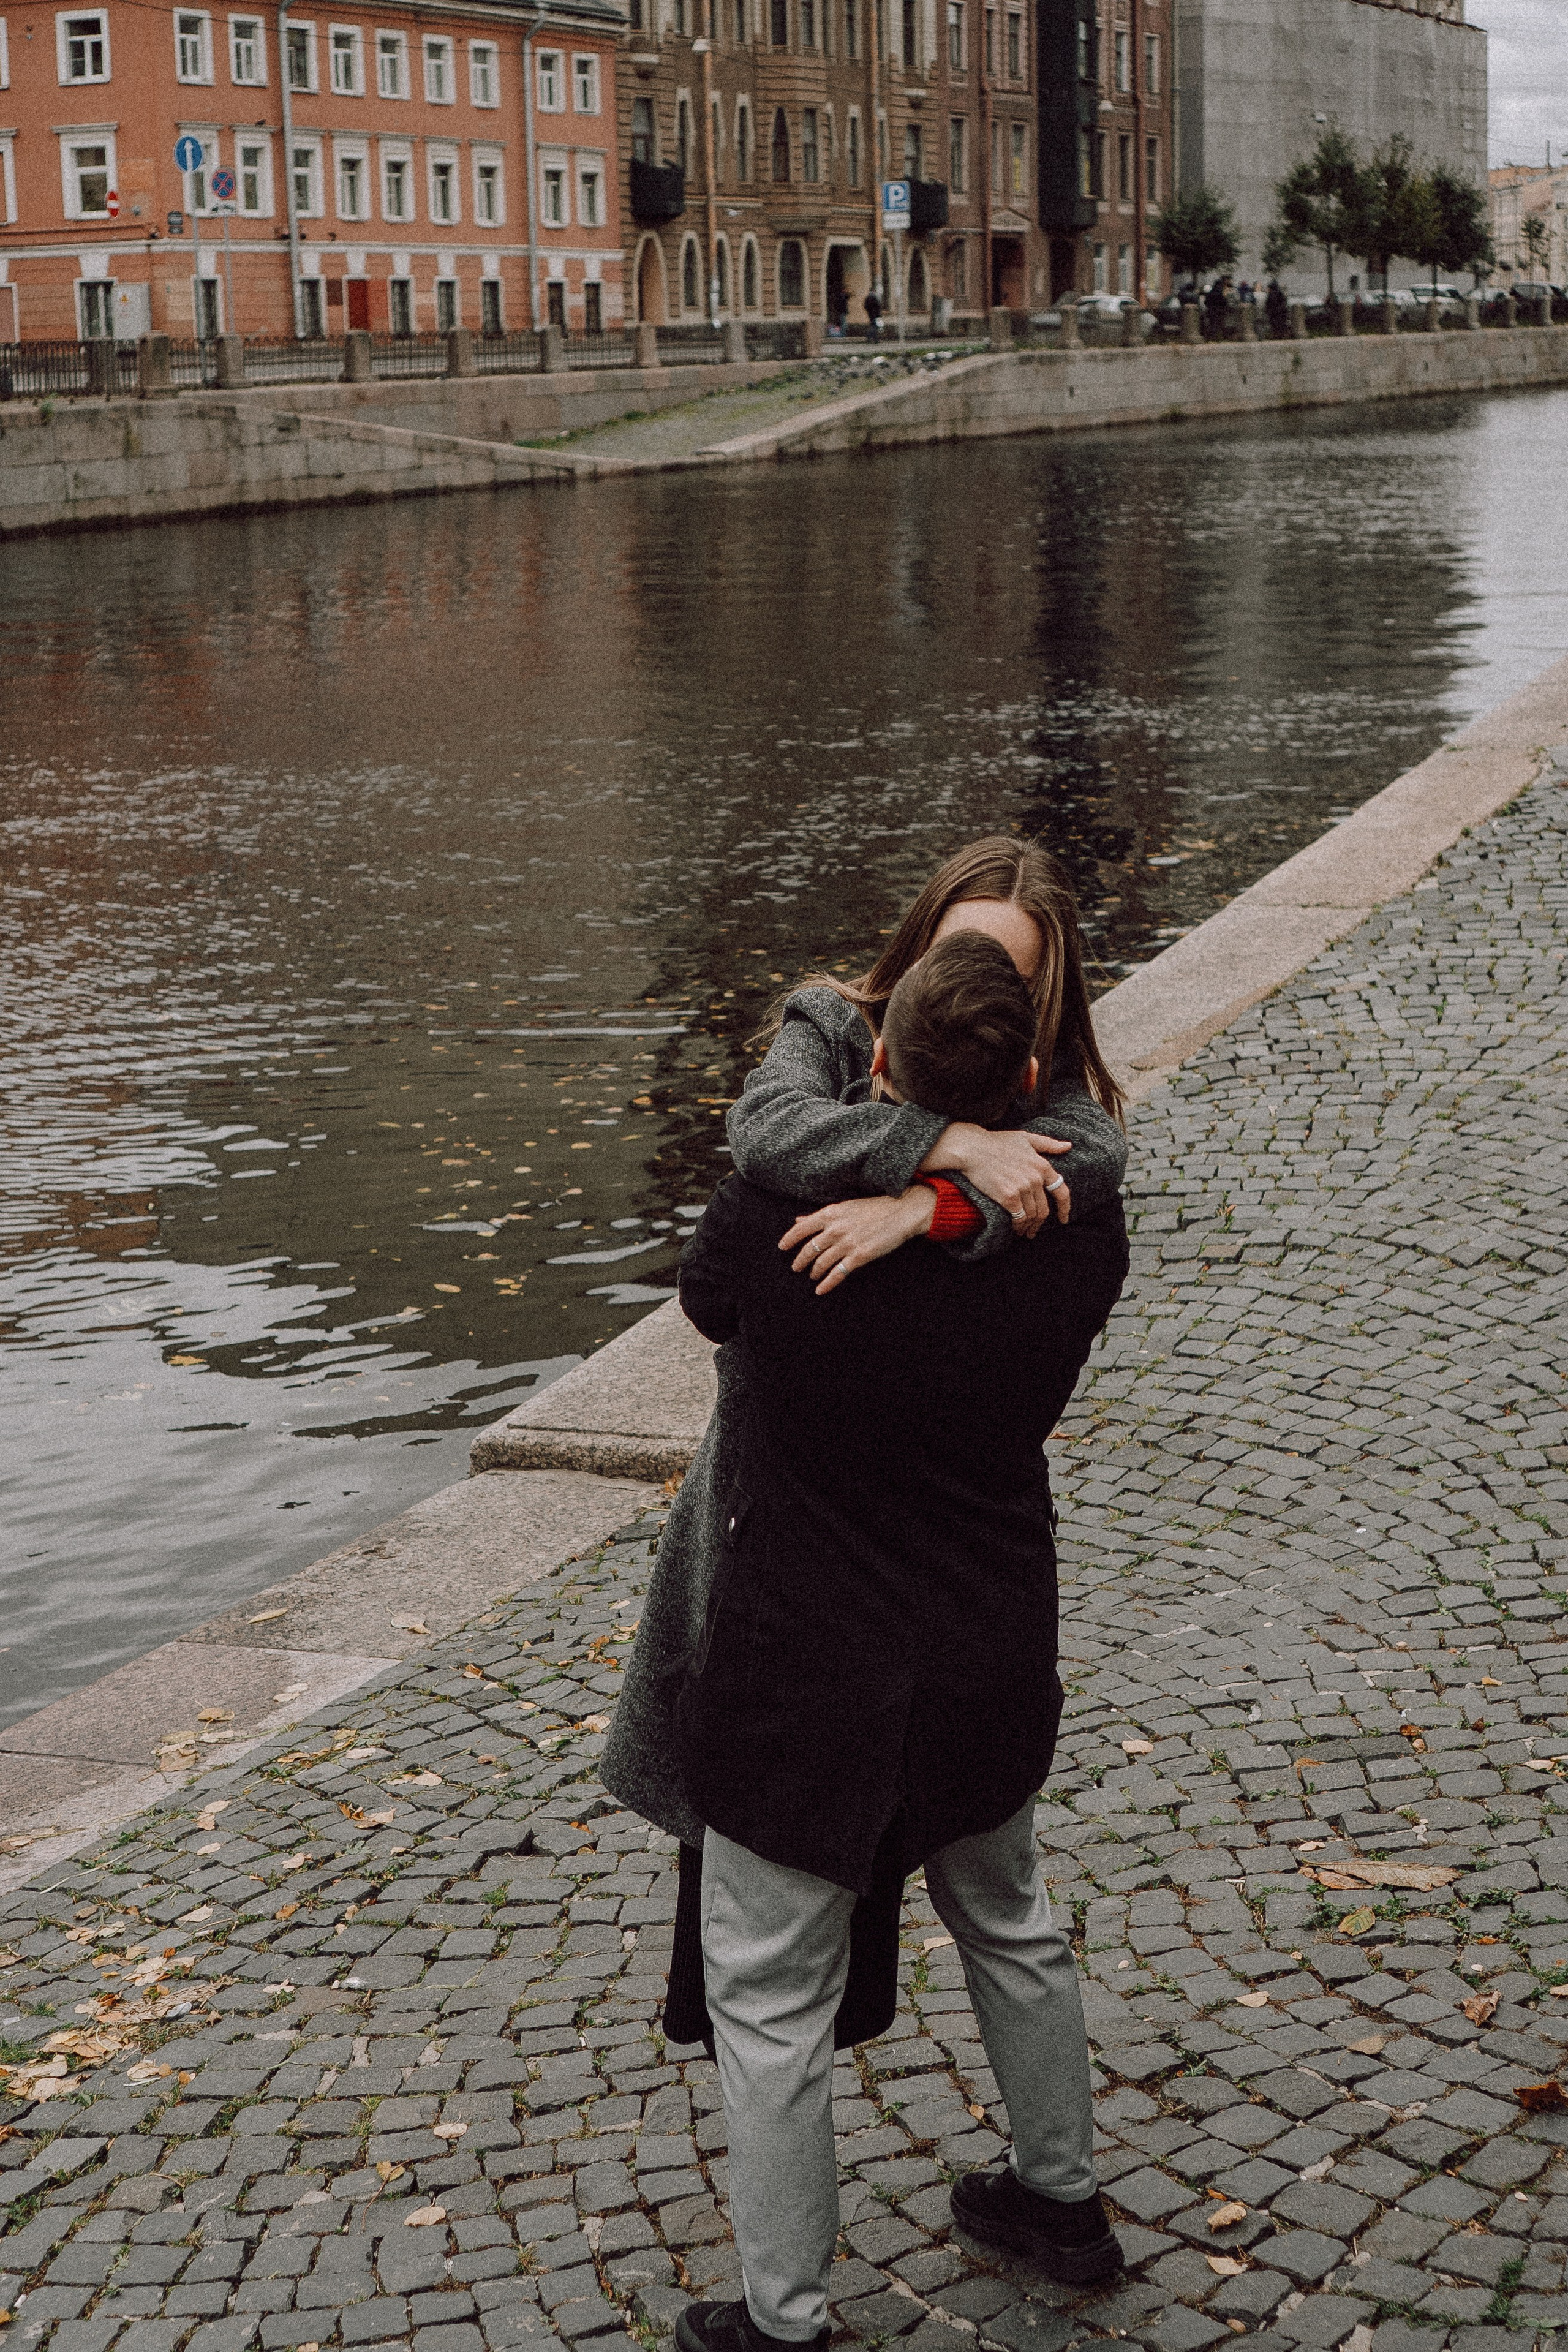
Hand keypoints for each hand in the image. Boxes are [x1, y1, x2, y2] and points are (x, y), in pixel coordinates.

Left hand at [779, 1188, 935, 1293]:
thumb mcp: (844, 1207)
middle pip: (809, 1249)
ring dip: (814, 1272)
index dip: (789, 1239)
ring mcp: (847, 1243)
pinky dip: (827, 1283)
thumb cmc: (873, 1207)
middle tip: (796, 1267)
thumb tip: (798, 1219)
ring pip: (821, 1263)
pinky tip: (820, 1290)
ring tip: (812, 1276)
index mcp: (830, 1214)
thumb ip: (820, 1216)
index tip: (782, 1248)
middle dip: (800, 1261)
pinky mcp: (859, 1256)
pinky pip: (838, 1273)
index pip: (801, 1228)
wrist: (901, 1212)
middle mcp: (835, 1229)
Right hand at [922, 1126, 1071, 1234]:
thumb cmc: (996, 1142)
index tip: (1063, 1219)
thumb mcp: (1026, 1138)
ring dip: (1028, 1227)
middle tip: (1034, 1230)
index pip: (1061, 1192)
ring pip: (1032, 1216)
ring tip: (1023, 1231)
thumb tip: (1068, 1146)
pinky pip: (1019, 1218)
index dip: (1064, 1208)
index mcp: (1042, 1165)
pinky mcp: (1008, 1196)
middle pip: (1044, 1209)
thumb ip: (1048, 1144)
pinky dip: (1018, 1226)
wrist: (972, 1148)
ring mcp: (1022, 1188)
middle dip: (1040, 1223)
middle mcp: (1035, 1178)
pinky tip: (1015, 1228)